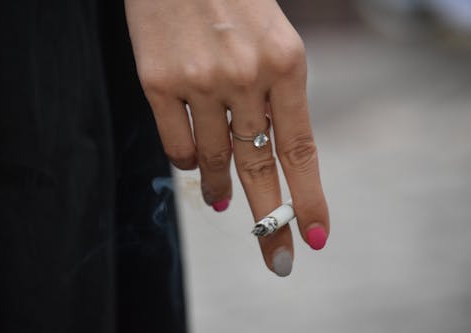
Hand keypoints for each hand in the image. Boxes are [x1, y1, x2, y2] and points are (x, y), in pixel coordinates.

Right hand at [125, 0, 328, 275]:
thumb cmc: (235, 1)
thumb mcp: (274, 42)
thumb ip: (274, 100)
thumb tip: (260, 159)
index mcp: (286, 65)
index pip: (301, 150)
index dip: (308, 198)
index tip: (314, 236)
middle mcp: (244, 77)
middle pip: (260, 168)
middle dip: (270, 220)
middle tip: (278, 260)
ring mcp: (199, 81)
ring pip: (215, 160)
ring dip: (224, 190)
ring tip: (227, 204)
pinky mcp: (156, 82)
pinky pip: (177, 144)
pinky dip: (188, 162)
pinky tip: (194, 164)